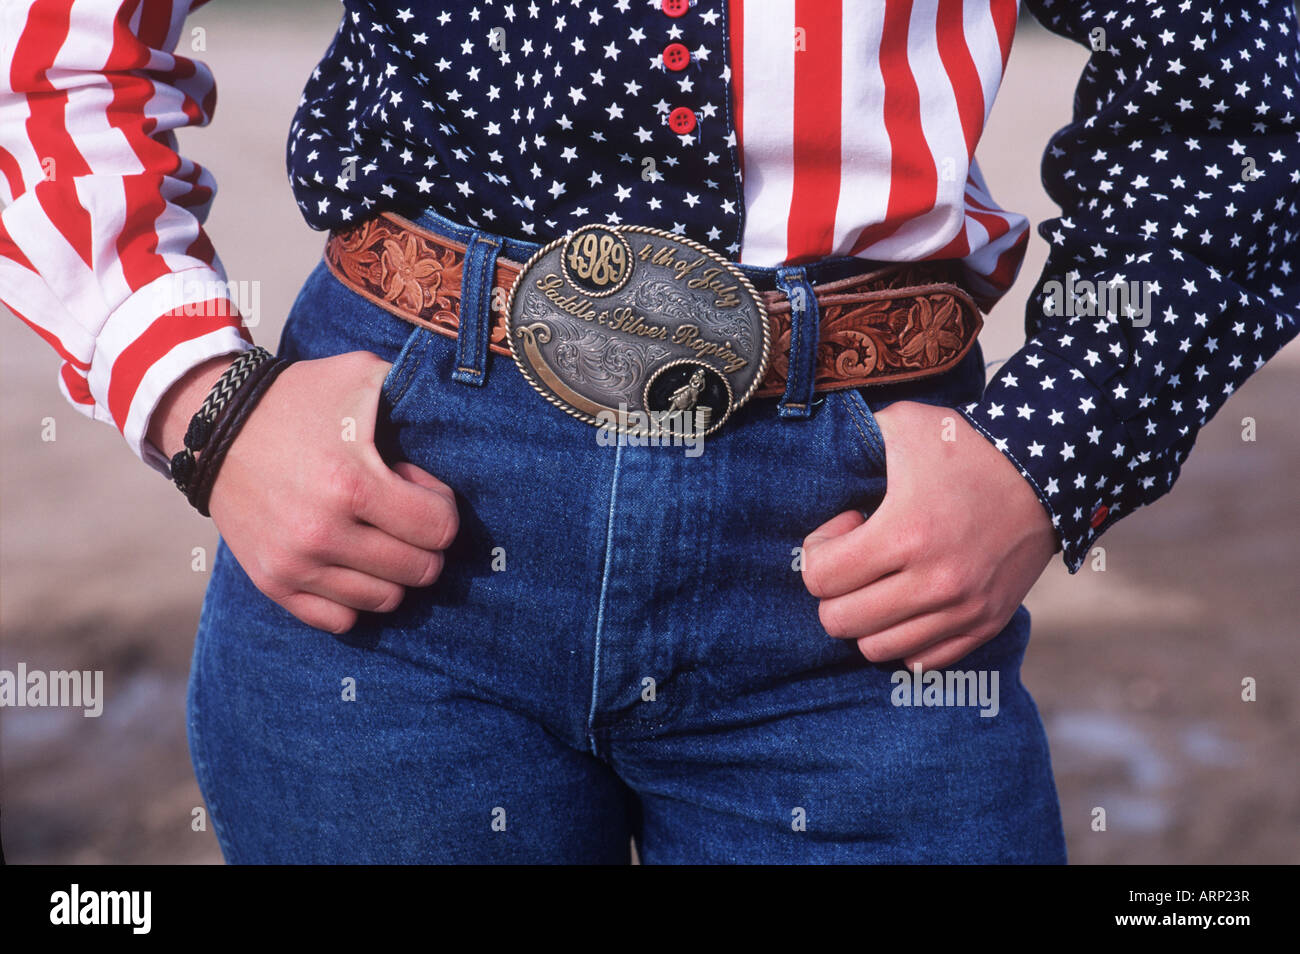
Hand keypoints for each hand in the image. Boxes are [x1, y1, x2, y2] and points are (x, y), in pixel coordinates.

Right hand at [152, 350, 457, 633]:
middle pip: (419, 570)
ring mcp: (295, 564)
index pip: (439, 529)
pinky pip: (340, 620)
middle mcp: (323, 532)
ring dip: (394, 572)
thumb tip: (452, 423)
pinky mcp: (273, 583)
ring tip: (378, 536)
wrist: (213, 425)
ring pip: (385, 600)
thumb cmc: (298, 398)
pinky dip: (356, 599)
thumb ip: (412, 393)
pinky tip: (353, 564)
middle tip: (403, 514)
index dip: (441, 507)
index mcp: (352, 483)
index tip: (420, 488)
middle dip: (425, 542)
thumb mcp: (360, 374)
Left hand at [801, 400, 1056, 668]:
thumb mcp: (903, 423)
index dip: (819, 550)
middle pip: (839, 622)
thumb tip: (819, 455)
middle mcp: (935, 582)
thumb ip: (855, 437)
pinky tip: (910, 601)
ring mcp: (963, 610)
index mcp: (906, 533)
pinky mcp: (986, 624)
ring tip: (883, 580)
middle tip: (857, 558)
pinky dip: (905, 638)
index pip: (819, 578)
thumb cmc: (966, 446)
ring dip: (867, 617)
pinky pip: (922, 660)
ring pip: (876, 648)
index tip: (848, 525)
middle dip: (834, 590)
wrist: (1048, 470)